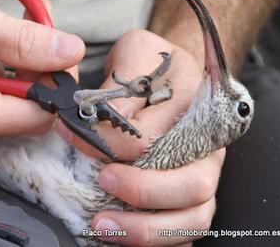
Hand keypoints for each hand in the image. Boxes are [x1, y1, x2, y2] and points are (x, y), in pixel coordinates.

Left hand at [58, 30, 222, 244]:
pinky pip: (184, 229)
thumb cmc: (154, 65)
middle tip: (103, 180)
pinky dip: (154, 237)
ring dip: (147, 227)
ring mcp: (203, 174)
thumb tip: (107, 116)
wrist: (174, 74)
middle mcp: (206, 146)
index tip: (72, 135)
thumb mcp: (138, 52)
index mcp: (195, 108)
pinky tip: (122, 234)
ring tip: (103, 224)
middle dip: (140, 190)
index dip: (107, 143)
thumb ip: (125, 78)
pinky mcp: (191, 195)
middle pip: (190, 185)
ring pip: (192, 217)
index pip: (151, 138)